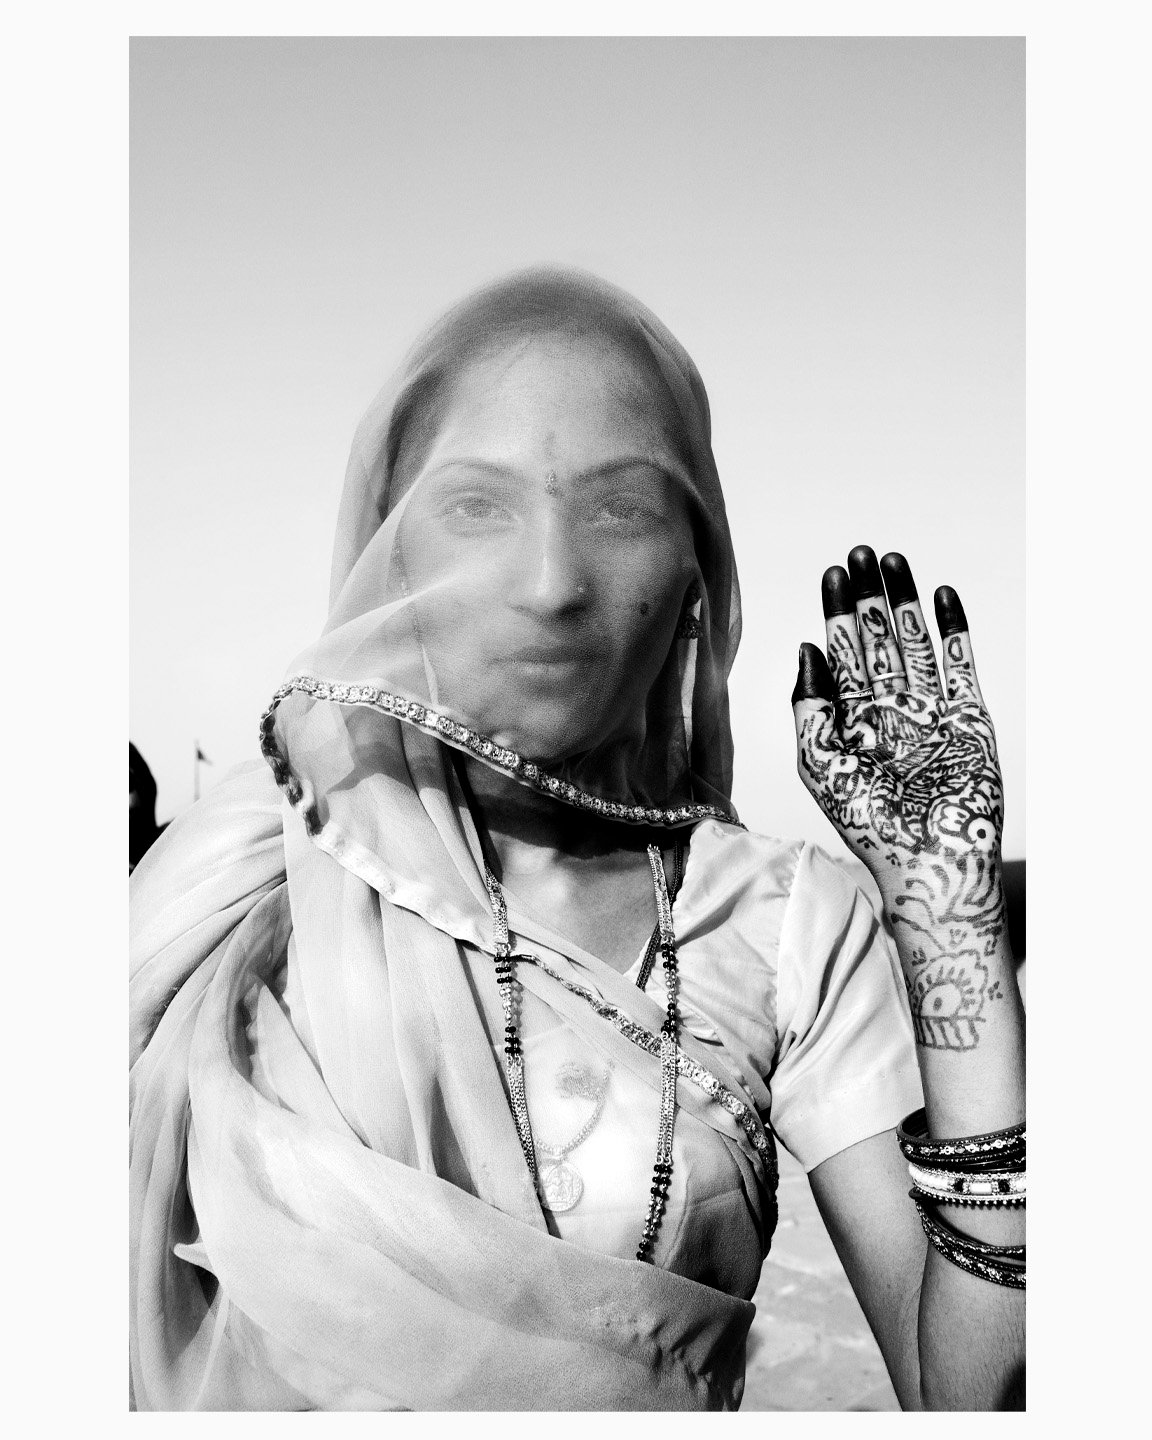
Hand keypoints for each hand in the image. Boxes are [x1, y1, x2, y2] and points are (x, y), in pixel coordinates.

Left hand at [790, 546, 1006, 962]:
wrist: (930, 861)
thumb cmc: (870, 825)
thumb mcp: (820, 765)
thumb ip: (810, 707)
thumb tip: (807, 650)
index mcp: (851, 721)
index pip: (842, 654)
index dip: (838, 613)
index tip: (834, 573)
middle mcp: (889, 711)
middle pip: (877, 640)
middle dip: (868, 597)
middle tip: (861, 553)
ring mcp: (930, 712)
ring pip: (916, 643)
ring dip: (905, 602)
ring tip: (894, 561)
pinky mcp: (969, 718)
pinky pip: (961, 665)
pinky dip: (954, 630)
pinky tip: (941, 596)